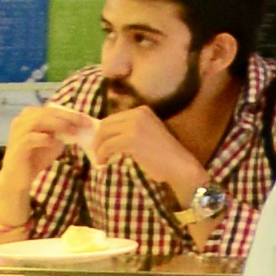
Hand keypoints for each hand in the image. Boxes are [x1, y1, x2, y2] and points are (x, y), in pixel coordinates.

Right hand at [0, 104, 78, 191]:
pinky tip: (55, 143)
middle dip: (68, 117)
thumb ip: (63, 131)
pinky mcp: (16, 145)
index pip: (52, 109)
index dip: (70, 113)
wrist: (19, 177)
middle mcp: (21, 120)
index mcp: (30, 116)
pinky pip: (31, 138)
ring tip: (72, 132)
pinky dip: (45, 139)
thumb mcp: (54, 141)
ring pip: (38, 121)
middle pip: (46, 112)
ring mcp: (17, 132)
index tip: (87, 119)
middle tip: (84, 124)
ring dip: (58, 125)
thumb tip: (80, 125)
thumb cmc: (37, 157)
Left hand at [89, 101, 210, 199]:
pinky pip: (107, 146)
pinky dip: (101, 155)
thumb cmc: (163, 154)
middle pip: (105, 124)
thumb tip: (103, 135)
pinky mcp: (131, 139)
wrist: (178, 165)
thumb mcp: (146, 133)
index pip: (112, 118)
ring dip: (98, 148)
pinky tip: (103, 162)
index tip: (100, 144)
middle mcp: (138, 114)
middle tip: (97, 153)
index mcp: (142, 111)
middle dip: (98, 139)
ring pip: (104, 134)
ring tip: (100, 159)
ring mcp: (135, 126)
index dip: (103, 132)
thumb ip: (129, 129)